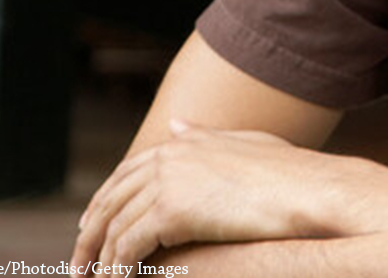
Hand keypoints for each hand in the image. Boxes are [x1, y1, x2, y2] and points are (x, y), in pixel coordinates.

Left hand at [71, 121, 381, 267]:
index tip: (90, 224)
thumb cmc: (289, 171)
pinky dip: (118, 268)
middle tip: (80, 262)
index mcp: (185, 140)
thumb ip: (203, 135)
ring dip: (100, 257)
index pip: (128, 172)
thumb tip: (174, 125)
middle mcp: (170, 155)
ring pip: (116, 225)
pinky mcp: (172, 211)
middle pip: (112, 198)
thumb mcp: (243, 144)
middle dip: (91, 231)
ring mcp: (169, 181)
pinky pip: (130, 246)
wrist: (308, 189)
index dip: (106, 199)